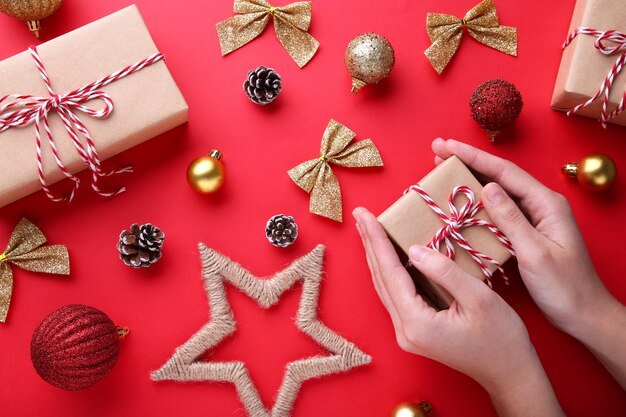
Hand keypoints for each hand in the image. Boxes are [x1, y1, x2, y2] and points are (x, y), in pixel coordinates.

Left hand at [353, 207, 563, 416]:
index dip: (377, 241)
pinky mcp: (415, 332)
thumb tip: (413, 250)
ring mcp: (407, 333)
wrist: (510, 374)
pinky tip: (387, 255)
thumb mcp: (478, 299)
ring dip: (376, 256)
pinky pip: (396, 295)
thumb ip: (444, 272)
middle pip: (381, 279)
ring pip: (385, 287)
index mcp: (417, 323)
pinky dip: (389, 271)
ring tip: (368, 229)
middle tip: (360, 215)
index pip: (390, 273)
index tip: (364, 215)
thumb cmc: (501, 339)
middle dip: (370, 244)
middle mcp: (404, 330)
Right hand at [431, 138, 625, 387]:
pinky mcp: (525, 233)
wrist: (584, 315)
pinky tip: (461, 202)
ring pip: (497, 191)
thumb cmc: (566, 288)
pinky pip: (497, 211)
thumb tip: (488, 189)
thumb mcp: (537, 254)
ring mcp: (533, 218)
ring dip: (470, 179)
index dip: (474, 157)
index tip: (447, 146)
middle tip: (437, 150)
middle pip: (499, 176)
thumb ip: (512, 220)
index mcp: (547, 204)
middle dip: (468, 161)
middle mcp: (540, 205)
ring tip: (442, 169)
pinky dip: (476, 202)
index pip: (505, 172)